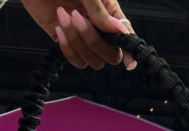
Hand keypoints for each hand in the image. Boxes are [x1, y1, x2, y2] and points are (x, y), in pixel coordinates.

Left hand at [21, 0, 136, 70]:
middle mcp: (99, 28)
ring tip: (64, 15)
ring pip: (92, 60)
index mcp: (109, 13)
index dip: (129, 51)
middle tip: (79, 18)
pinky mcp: (64, 40)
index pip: (125, 37)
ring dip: (77, 41)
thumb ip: (102, 11)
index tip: (128, 62)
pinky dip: (67, 47)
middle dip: (94, 42)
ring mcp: (82, 36)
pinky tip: (59, 26)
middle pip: (110, 55)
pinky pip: (74, 59)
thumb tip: (119, 32)